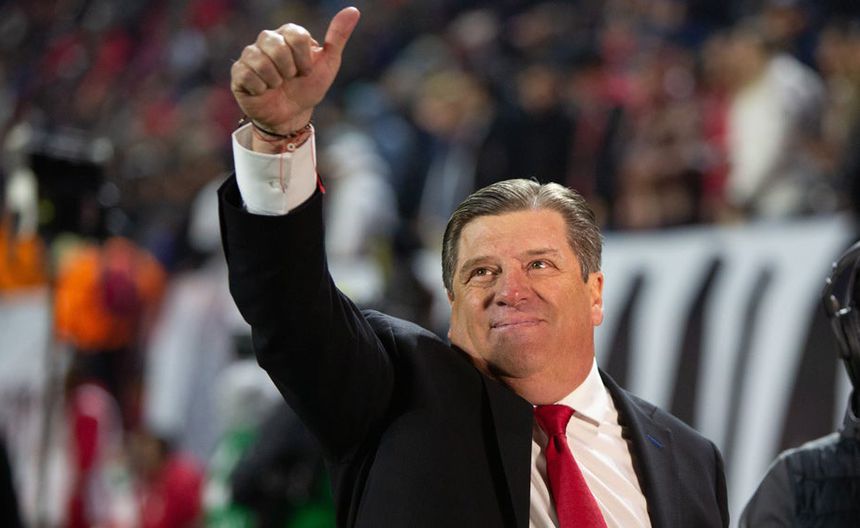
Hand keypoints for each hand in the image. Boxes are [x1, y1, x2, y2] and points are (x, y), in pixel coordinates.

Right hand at [230, 7, 359, 134]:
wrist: (293, 115)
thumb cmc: (309, 87)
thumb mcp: (328, 63)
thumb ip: (337, 37)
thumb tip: (353, 11)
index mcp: (288, 34)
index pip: (296, 34)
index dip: (304, 59)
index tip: (306, 70)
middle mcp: (267, 40)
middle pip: (276, 46)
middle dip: (289, 70)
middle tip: (290, 79)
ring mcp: (250, 56)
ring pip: (260, 61)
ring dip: (275, 81)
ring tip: (277, 86)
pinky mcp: (238, 73)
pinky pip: (247, 75)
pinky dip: (260, 88)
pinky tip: (263, 91)